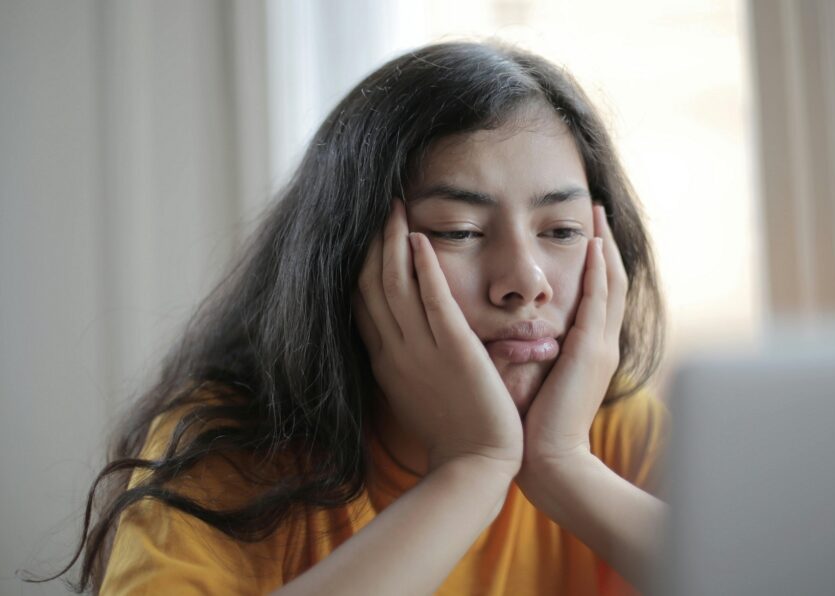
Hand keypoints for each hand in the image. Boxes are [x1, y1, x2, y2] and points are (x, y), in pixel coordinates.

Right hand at [354, 199, 522, 472]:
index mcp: (386, 361)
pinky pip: (433, 300)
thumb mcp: (415, 393)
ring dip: (393, 242)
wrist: (475, 467)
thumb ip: (405, 361)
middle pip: (371, 286)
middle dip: (372, 243)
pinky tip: (420, 238)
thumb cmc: (453, 433)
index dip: (360, 266)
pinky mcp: (454, 350)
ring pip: (395, 285)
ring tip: (395, 207)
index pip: (362, 304)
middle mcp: (396, 351)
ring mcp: (421, 350)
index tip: (363, 236)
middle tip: (378, 207)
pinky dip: (423, 267)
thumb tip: (400, 338)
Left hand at [517, 204, 626, 473]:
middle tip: (596, 210)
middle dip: (604, 244)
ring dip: (605, 246)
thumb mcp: (536, 379)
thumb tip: (507, 333)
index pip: (596, 296)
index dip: (593, 263)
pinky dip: (598, 270)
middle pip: (610, 281)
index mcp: (588, 350)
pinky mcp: (592, 351)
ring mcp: (601, 346)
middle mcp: (601, 343)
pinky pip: (600, 300)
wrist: (550, 461)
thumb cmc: (533, 426)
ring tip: (598, 215)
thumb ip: (530, 352)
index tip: (583, 234)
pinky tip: (594, 244)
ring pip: (611, 283)